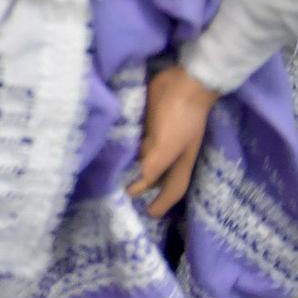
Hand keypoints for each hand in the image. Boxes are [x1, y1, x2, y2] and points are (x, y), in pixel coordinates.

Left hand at [128, 65, 219, 217]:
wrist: (184, 83)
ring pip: (145, 158)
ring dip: (133, 166)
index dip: (162, 203)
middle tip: (122, 194)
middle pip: (157, 176)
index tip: (147, 213)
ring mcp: (159, 136)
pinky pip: (137, 140)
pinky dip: (128, 147)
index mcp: (180, 162)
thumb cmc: (181, 117)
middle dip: (145, 187)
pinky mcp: (148, 122)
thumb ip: (155, 166)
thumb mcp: (169, 145)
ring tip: (113, 175)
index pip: (172, 189)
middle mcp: (170, 153)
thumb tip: (139, 184)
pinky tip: (112, 149)